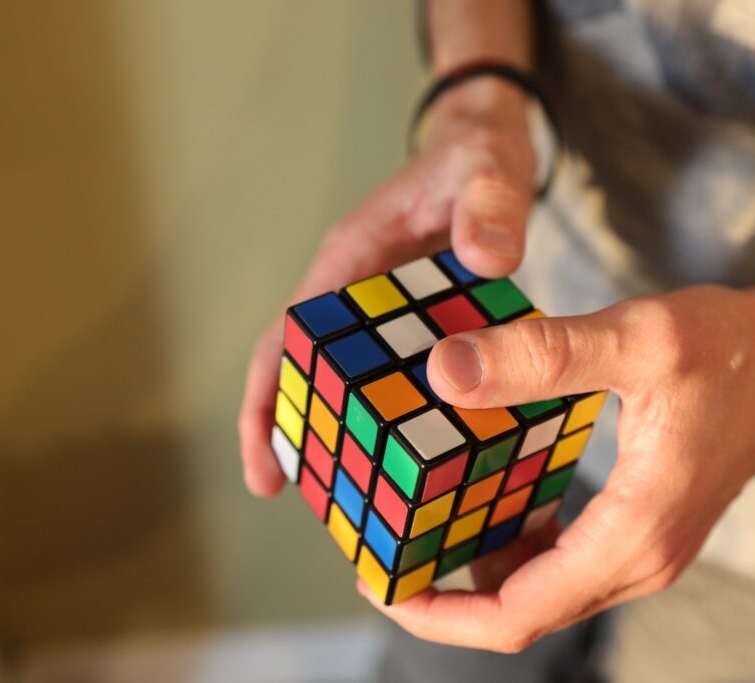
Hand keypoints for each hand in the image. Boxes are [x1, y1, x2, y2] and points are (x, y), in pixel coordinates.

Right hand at [239, 79, 536, 495]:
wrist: (487, 144)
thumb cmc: (477, 155)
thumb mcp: (489, 170)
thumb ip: (490, 207)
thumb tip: (486, 258)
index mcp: (352, 258)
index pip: (291, 337)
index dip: (270, 401)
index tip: (263, 465)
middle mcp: (355, 287)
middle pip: (308, 372)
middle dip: (301, 436)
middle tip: (315, 505)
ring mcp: (383, 306)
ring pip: (348, 380)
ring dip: (346, 434)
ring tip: (362, 500)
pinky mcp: (415, 318)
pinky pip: (393, 373)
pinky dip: (396, 415)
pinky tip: (420, 455)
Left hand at [359, 273, 754, 651]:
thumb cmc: (733, 347)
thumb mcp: (635, 339)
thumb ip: (542, 356)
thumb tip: (444, 370)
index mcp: (633, 533)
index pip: (517, 614)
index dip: (438, 611)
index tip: (382, 581)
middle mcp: (641, 558)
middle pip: (523, 613)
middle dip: (447, 593)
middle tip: (384, 546)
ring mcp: (647, 547)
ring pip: (543, 589)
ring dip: (480, 568)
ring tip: (420, 521)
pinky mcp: (647, 525)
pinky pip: (567, 559)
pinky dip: (518, 543)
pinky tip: (488, 495)